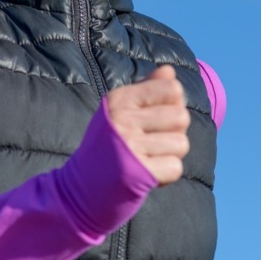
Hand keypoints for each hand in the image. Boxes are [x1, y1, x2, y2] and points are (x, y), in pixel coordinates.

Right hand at [105, 65, 190, 185]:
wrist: (80, 188)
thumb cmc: (106, 145)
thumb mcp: (120, 111)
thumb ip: (146, 89)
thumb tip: (169, 71)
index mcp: (119, 99)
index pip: (171, 89)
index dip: (173, 104)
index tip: (156, 119)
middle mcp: (123, 119)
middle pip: (181, 116)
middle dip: (174, 132)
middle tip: (153, 143)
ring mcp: (129, 146)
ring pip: (181, 143)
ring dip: (170, 155)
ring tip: (149, 158)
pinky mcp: (137, 173)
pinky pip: (175, 167)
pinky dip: (166, 175)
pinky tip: (149, 174)